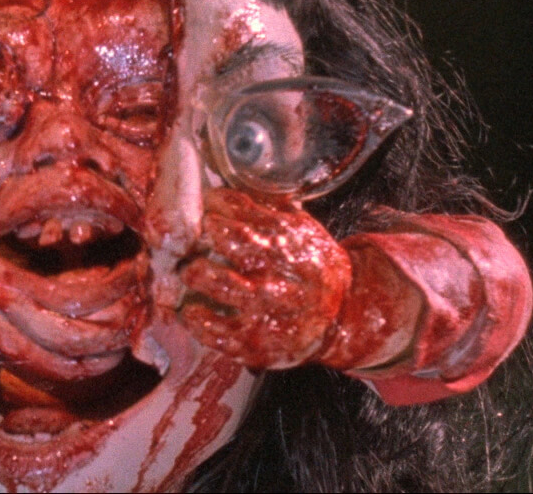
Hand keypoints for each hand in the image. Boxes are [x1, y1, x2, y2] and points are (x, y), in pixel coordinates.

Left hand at [179, 188, 349, 368]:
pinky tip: (190, 312)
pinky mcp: (255, 341)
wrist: (342, 314)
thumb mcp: (303, 231)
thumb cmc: (311, 266)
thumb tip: (226, 192)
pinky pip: (220, 331)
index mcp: (289, 242)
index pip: (249, 212)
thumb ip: (271, 210)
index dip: (220, 204)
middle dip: (210, 232)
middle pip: (237, 242)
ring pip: (224, 285)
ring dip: (197, 273)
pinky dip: (198, 321)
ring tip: (189, 271)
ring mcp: (266, 310)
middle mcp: (279, 273)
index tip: (206, 203)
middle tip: (193, 234)